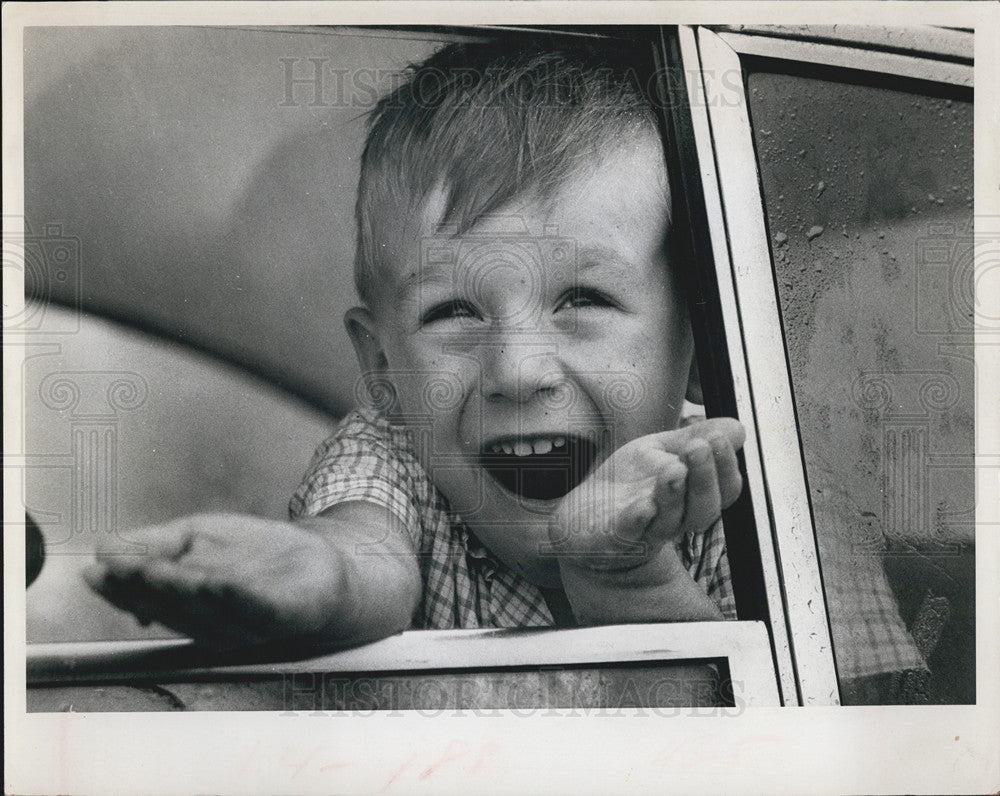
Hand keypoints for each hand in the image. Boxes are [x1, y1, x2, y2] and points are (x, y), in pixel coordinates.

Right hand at [83, 513, 346, 646]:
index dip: (121, 587)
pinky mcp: (284, 615)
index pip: (147, 599)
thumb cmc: (254, 555)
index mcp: (187, 608)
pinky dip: (237, 597)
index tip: (97, 571)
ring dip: (181, 589)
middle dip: (146, 587)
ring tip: (157, 569)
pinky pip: (258, 609)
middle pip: (173, 605)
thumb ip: (154, 544)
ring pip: (207, 608)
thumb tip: (101, 552)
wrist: (322, 566)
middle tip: (124, 568)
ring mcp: (248, 623)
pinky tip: (218, 582)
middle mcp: (212, 623)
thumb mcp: (199, 537)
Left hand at [547, 417, 744, 571]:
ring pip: (670, 521)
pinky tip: (643, 505)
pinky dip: (638, 519)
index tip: (719, 438)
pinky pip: (630, 532)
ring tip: (674, 469)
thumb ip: (693, 438)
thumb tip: (738, 427)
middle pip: (703, 509)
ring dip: (674, 494)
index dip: (726, 467)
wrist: (583, 515)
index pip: (723, 490)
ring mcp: (645, 531)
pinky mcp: (614, 537)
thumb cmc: (629, 484)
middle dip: (704, 477)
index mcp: (692, 498)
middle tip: (698, 447)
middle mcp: (676, 519)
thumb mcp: (660, 452)